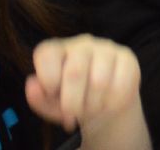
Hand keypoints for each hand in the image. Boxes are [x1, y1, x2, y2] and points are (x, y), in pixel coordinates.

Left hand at [24, 35, 150, 146]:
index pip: (47, 53)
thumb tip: (32, 84)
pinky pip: (120, 84)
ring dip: (93, 105)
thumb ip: (37, 97)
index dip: (47, 78)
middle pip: (75, 71)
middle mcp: (83, 44)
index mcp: (59, 50)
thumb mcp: (50, 104)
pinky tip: (106, 104)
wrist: (103, 103)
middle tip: (71, 115)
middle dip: (71, 102)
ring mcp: (107, 49)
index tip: (51, 93)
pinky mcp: (127, 58)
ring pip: (99, 81)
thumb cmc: (71, 100)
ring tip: (90, 110)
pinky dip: (111, 103)